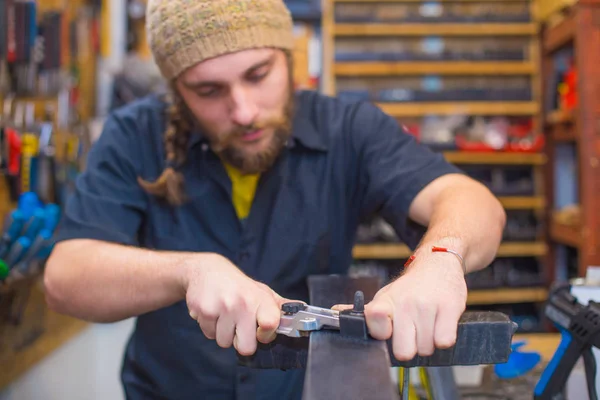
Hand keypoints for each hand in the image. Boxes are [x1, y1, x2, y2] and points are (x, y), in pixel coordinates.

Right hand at [183, 253, 295, 355]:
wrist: (206, 270)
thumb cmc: (238, 284)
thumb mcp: (261, 291)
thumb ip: (280, 305)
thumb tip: (303, 309)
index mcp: (259, 299)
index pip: (270, 325)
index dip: (266, 335)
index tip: (261, 330)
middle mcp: (241, 303)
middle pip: (246, 347)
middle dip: (242, 341)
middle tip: (239, 325)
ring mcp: (221, 307)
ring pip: (224, 342)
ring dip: (224, 333)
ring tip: (224, 315)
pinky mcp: (203, 311)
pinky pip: (209, 335)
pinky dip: (210, 327)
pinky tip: (212, 312)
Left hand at [334, 251, 466, 360]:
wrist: (437, 262)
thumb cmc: (410, 287)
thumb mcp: (386, 296)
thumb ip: (366, 312)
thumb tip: (337, 314)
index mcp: (385, 302)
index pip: (374, 320)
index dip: (381, 334)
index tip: (387, 332)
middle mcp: (405, 303)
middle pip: (404, 351)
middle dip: (410, 348)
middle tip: (413, 332)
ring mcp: (427, 306)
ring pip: (426, 349)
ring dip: (428, 342)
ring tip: (427, 324)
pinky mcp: (449, 308)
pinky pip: (445, 342)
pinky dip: (444, 338)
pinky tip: (440, 324)